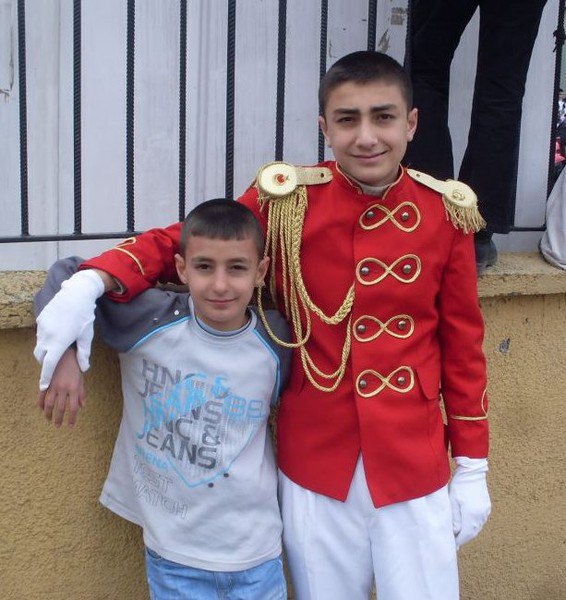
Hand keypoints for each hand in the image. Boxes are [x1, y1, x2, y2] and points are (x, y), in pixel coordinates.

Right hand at [34, 269, 104, 389]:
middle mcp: (47, 336)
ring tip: (58, 345)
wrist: (76, 294)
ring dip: (46, 349)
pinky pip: (40, 333)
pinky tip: (57, 331)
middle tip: (55, 362)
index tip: (43, 387)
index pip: (49, 365)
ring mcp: (42, 327)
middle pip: (41, 357)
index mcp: (59, 342)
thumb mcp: (86, 336)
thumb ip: (84, 354)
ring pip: (39, 344)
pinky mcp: (40, 319)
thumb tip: (84, 369)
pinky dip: (46, 337)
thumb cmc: (84, 316)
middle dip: (46, 362)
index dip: (45, 377)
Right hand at [38, 348, 85, 426]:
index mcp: (74, 388)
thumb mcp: (81, 380)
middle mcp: (63, 388)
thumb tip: (82, 406)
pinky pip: (42, 396)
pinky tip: (42, 409)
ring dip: (48, 414)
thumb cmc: (75, 368)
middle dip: (59, 419)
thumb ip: (81, 393)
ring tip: (49, 420)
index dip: (72, 418)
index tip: (70, 425)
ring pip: (49, 404)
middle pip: (60, 408)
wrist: (65, 355)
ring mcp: (53, 385)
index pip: (73, 407)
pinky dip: (41, 404)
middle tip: (58, 426)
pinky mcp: (46, 382)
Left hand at [449, 456, 490, 548]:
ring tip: (458, 535)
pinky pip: (479, 520)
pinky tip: (466, 524)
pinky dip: (472, 525)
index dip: (458, 541)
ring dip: (468, 532)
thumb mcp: (452, 500)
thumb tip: (456, 532)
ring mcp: (485, 511)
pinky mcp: (486, 507)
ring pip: (476, 527)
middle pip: (471, 533)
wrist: (473, 471)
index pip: (465, 535)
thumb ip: (454, 518)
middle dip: (463, 538)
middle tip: (454, 543)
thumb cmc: (460, 484)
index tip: (451, 546)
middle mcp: (481, 516)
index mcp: (472, 515)